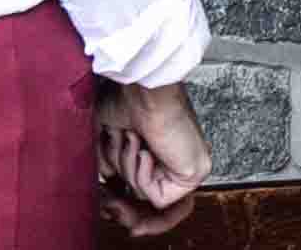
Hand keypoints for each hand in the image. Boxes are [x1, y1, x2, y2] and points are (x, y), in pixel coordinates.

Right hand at [95, 80, 209, 229]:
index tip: (108, 208)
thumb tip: (107, 186)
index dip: (124, 206)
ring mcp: (186, 167)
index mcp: (160, 150)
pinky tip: (145, 151)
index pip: (146, 190)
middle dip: (124, 200)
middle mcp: (175, 159)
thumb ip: (107, 165)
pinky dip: (143, 176)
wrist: (145, 91)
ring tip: (131, 141)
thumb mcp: (107, 138)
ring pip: (145, 195)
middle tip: (110, 199)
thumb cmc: (127, 103)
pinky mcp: (193, 174)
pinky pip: (158, 197)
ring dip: (128, 168)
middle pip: (145, 201)